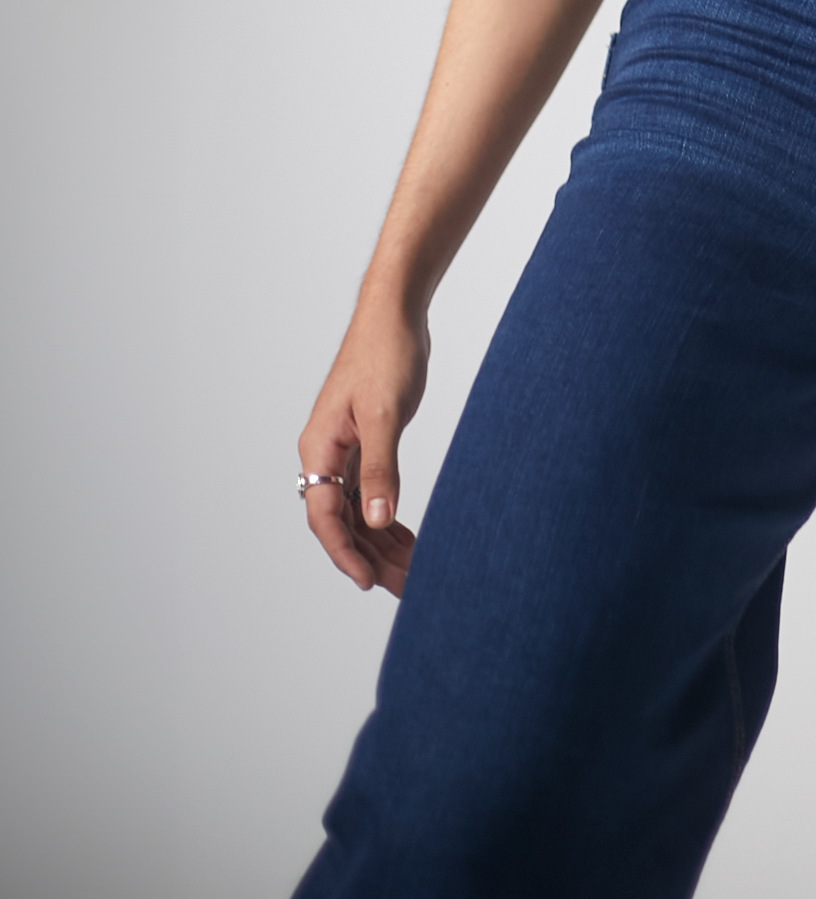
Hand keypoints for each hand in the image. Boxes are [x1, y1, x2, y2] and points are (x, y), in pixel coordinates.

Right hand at [297, 292, 428, 597]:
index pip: (325, 516)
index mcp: (319, 448)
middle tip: (407, 586)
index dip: (345, 553)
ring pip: (358, 511)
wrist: (396, 312)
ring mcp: (345, 450)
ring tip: (414, 572)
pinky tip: (409, 537)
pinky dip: (388, 517)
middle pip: (342, 521)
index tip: (369, 582)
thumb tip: (377, 521)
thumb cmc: (385, 353)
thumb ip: (380, 469)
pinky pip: (370, 493)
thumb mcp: (384, 414)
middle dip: (372, 556)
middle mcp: (326, 454)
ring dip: (382, 542)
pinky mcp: (366, 443)